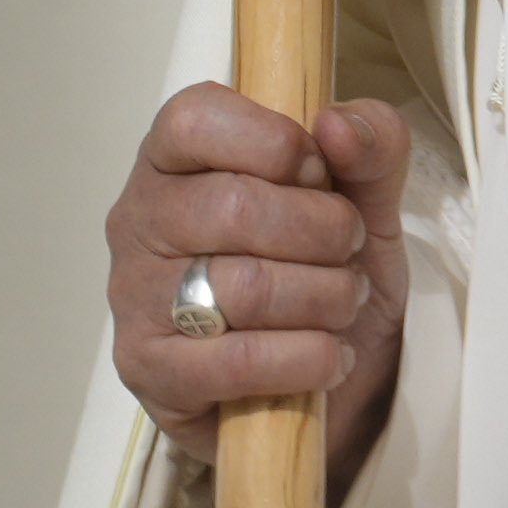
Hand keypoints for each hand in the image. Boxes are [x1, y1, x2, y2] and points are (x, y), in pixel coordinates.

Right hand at [102, 85, 414, 470]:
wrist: (312, 389)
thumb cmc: (321, 269)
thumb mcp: (367, 197)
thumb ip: (371, 142)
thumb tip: (338, 124)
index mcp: (173, 156)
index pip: (196, 119)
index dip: (277, 143)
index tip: (321, 175)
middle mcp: (139, 219)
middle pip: (234, 207)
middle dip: (322, 232)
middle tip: (349, 252)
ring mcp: (135, 298)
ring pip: (245, 287)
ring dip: (324, 298)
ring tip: (344, 304)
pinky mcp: (150, 371)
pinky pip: (239, 361)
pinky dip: (306, 359)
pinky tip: (328, 357)